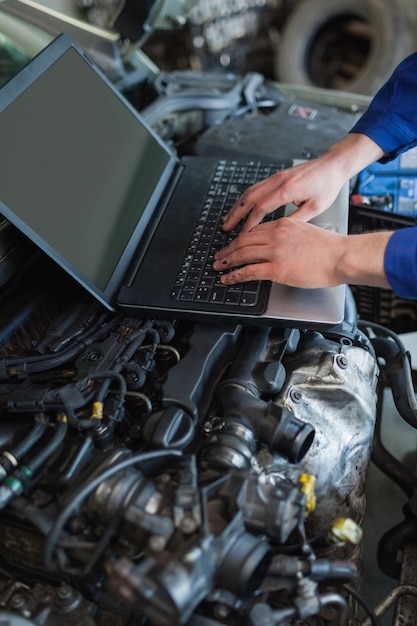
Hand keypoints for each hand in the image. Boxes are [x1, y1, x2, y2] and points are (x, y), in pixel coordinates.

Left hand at [213, 217, 392, 289]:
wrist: (341, 256)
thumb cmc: (331, 248)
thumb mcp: (307, 232)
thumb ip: (291, 236)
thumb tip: (284, 246)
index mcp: (283, 224)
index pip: (254, 230)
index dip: (239, 239)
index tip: (233, 244)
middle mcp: (275, 235)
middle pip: (243, 240)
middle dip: (227, 249)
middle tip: (218, 256)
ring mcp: (275, 251)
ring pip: (242, 254)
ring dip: (227, 261)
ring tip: (218, 267)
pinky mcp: (276, 268)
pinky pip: (249, 271)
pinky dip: (234, 275)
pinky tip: (228, 278)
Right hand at [222, 158, 345, 233]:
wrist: (332, 165)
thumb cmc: (327, 185)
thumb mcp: (315, 207)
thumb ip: (295, 220)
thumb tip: (277, 232)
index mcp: (287, 190)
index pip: (261, 208)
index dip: (249, 223)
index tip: (242, 235)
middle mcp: (278, 181)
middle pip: (248, 198)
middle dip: (235, 214)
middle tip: (225, 228)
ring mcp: (275, 177)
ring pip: (249, 192)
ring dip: (237, 206)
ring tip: (228, 219)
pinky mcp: (277, 177)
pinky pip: (256, 188)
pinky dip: (245, 199)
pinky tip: (241, 207)